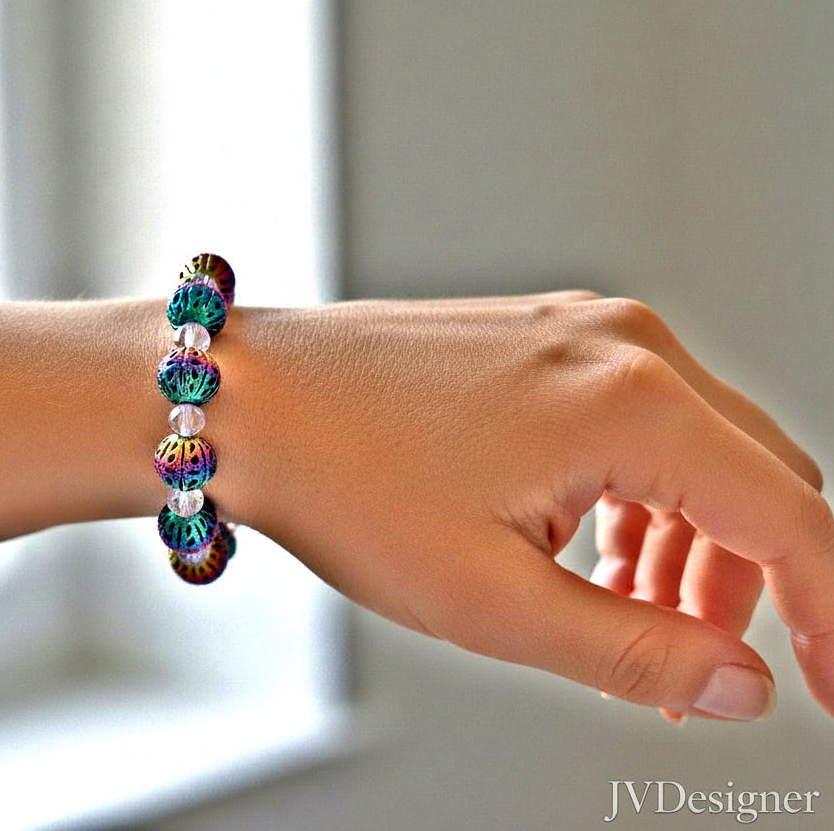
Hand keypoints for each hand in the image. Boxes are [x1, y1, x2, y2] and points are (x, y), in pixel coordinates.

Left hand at [215, 293, 833, 720]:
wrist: (246, 399)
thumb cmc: (344, 480)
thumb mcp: (490, 598)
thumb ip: (634, 651)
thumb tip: (740, 686)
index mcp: (634, 403)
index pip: (791, 520)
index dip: (827, 616)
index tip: (825, 689)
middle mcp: (627, 346)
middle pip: (758, 482)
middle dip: (750, 589)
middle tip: (696, 672)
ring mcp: (584, 332)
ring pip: (700, 453)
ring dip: (691, 549)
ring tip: (630, 625)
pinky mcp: (545, 339)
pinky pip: (639, 422)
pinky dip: (641, 499)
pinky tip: (592, 554)